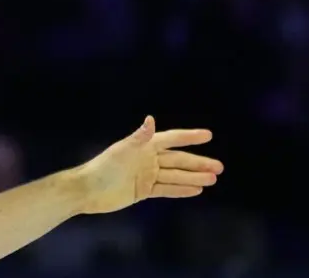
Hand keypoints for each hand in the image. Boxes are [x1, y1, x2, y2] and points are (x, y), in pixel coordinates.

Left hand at [74, 116, 221, 214]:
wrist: (88, 190)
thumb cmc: (104, 167)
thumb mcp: (122, 151)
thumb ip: (139, 137)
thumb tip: (151, 119)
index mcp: (143, 146)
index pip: (171, 139)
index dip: (189, 137)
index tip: (208, 135)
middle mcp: (147, 159)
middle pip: (178, 160)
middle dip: (198, 163)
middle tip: (220, 167)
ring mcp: (147, 175)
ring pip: (176, 176)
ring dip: (194, 177)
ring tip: (213, 179)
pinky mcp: (144, 190)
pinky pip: (167, 189)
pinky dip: (182, 189)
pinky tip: (197, 190)